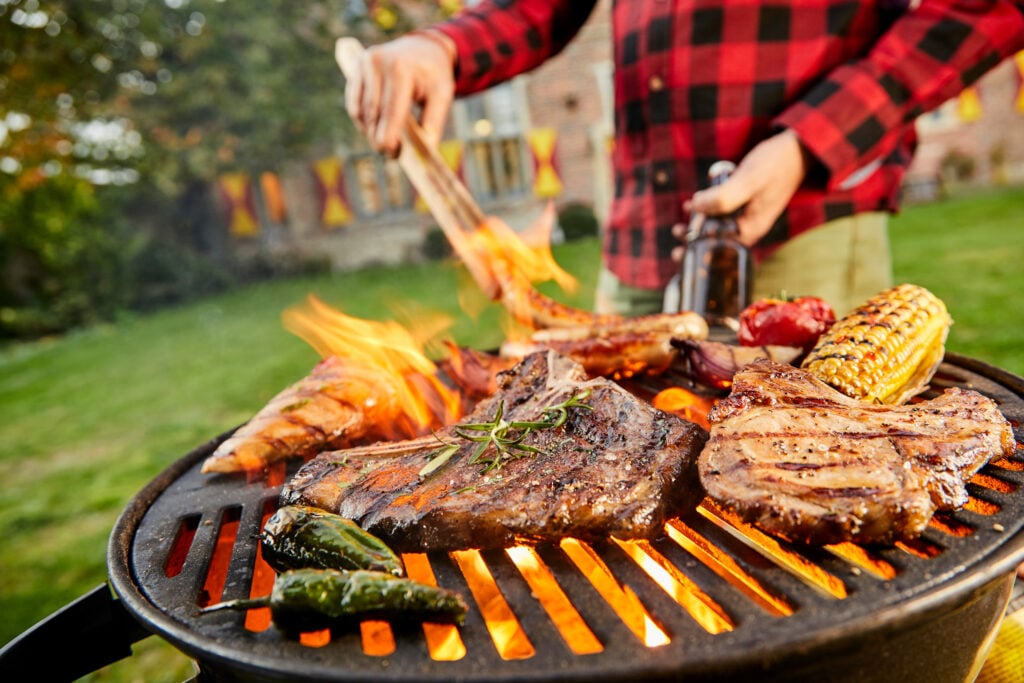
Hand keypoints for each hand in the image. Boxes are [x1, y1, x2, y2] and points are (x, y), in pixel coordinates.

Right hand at [344, 31, 456, 156]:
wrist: (422, 48)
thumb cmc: (433, 75)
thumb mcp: (442, 95)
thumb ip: (433, 122)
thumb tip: (423, 153)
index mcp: (401, 69)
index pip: (390, 112)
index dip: (389, 137)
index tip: (392, 155)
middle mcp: (378, 64)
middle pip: (373, 114)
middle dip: (379, 138)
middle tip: (391, 154)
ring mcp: (363, 64)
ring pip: (360, 111)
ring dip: (370, 131)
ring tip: (386, 141)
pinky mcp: (356, 68)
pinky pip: (354, 104)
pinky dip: (362, 120)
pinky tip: (375, 128)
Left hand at [676, 129, 809, 251]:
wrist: (797, 149)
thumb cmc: (774, 164)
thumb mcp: (748, 180)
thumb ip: (723, 197)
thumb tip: (696, 207)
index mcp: (751, 229)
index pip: (720, 252)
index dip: (698, 253)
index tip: (679, 252)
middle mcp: (750, 227)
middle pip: (718, 243)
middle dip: (695, 243)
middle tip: (676, 235)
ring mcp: (748, 216)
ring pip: (718, 228)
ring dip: (698, 227)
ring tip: (679, 227)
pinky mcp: (746, 204)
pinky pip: (723, 215)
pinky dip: (707, 213)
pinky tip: (693, 205)